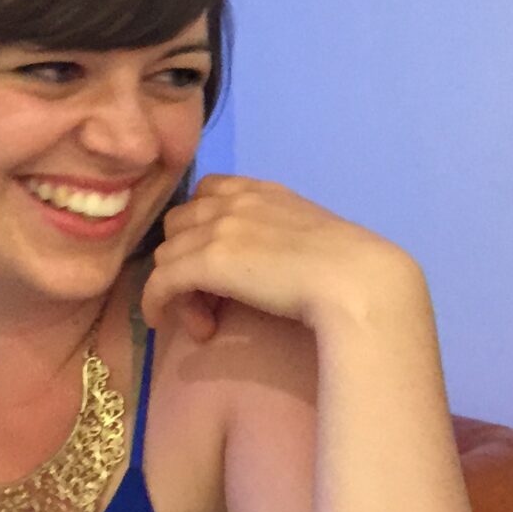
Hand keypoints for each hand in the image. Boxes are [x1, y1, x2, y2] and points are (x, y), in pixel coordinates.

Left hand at [142, 175, 425, 343]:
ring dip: (177, 288)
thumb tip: (280, 264)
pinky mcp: (207, 261)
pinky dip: (155, 302)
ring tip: (203, 321)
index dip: (201, 223)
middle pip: (179, 223)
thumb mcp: (314, 236)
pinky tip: (161, 322)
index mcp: (264, 192)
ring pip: (166, 255)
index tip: (215, 257)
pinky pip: (159, 281)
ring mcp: (219, 228)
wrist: (358, 282)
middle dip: (185, 258)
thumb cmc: (352, 268)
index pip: (209, 190)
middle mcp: (235, 202)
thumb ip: (286, 236)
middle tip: (209, 298)